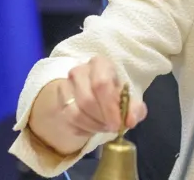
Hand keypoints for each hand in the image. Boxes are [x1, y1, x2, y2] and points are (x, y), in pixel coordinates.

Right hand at [29, 56, 147, 154]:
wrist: (95, 95)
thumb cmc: (114, 93)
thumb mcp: (129, 98)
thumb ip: (135, 108)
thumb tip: (131, 120)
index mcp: (100, 64)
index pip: (101, 84)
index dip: (110, 107)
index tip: (119, 124)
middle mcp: (79, 71)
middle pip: (87, 100)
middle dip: (102, 119)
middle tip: (113, 127)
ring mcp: (65, 86)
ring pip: (75, 113)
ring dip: (93, 126)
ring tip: (105, 127)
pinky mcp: (59, 102)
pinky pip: (69, 121)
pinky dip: (84, 129)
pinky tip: (94, 127)